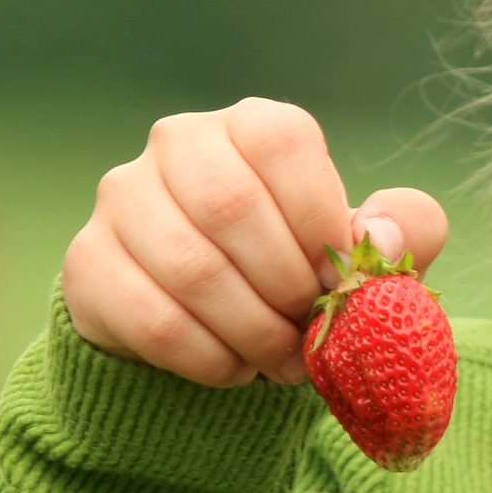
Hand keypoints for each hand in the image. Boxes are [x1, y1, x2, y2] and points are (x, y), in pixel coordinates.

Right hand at [61, 97, 447, 387]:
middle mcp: (177, 143)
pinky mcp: (89, 263)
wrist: (206, 318)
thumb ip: (402, 232)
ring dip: (252, 332)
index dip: (319, 220)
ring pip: (191, 270)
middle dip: (286, 288)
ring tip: (282, 362)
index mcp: (250, 124)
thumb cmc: (296, 267)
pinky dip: (209, 359)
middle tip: (312, 335)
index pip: (282, 144)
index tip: (340, 280)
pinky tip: (234, 368)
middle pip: (231, 208)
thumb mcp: (362, 247)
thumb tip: (380, 244)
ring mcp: (122, 199)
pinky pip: (154, 320)